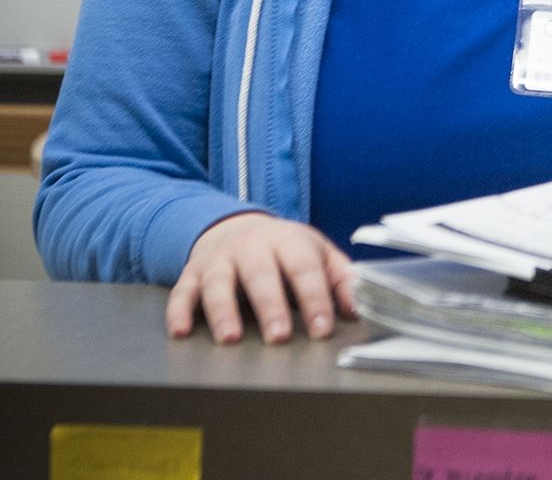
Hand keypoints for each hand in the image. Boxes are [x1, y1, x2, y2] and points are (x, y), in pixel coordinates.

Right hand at [165, 212, 358, 343]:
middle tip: (279, 337)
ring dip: (223, 312)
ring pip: (218, 284)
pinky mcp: (191, 274)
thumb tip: (358, 309)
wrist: (237, 227)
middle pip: (261, 275)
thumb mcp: (318, 254)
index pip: (304, 269)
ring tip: (230, 338)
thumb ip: (340, 279)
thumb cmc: (285, 249)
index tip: (323, 328)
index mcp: (289, 241)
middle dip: (270, 307)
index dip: (315, 298)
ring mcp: (218, 260)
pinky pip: (181, 293)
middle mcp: (251, 247)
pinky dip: (178, 312)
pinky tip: (181, 332)